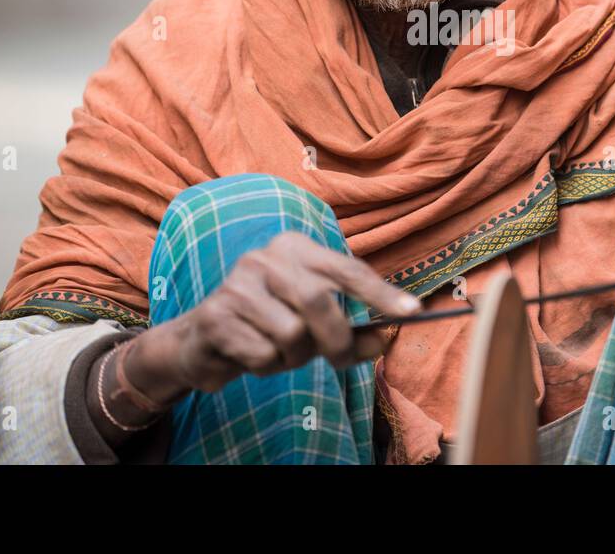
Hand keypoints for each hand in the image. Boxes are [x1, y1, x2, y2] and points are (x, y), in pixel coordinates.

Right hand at [125, 232, 419, 400]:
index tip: (412, 311)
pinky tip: (250, 355)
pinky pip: (263, 354)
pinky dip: (265, 366)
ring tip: (278, 351)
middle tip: (338, 360)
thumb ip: (352, 332)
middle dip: (336, 340)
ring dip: (293, 357)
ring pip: (291, 334)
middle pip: (319, 301)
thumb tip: (386, 337)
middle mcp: (265, 257)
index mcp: (296, 248)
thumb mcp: (315, 327)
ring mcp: (237, 284)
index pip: (347, 269)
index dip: (380, 292)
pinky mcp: (215, 316)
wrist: (202, 341)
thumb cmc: (269, 327)